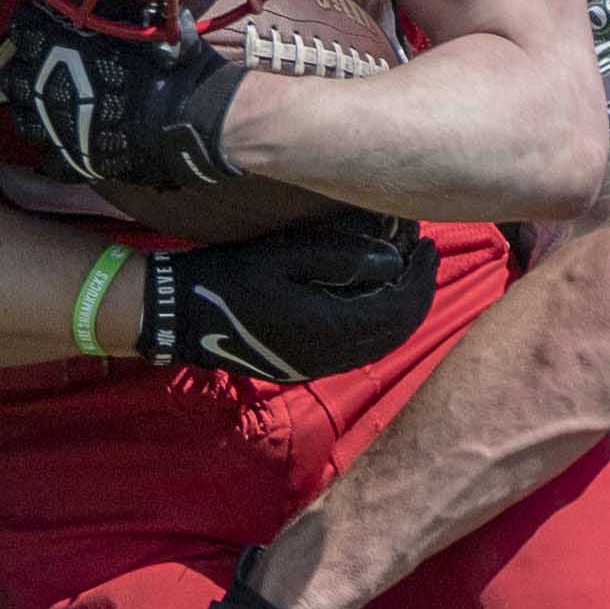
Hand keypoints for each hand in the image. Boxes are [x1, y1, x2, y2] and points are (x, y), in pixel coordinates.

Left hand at [0, 1, 246, 187]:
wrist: (189, 112)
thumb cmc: (168, 58)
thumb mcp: (141, 15)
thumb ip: (113, 8)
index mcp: (53, 40)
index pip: (22, 28)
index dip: (36, 29)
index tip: (50, 31)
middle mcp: (42, 82)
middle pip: (13, 78)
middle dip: (28, 74)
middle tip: (48, 74)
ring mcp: (53, 123)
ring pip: (23, 121)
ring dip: (35, 114)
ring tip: (54, 111)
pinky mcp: (71, 158)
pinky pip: (49, 160)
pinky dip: (58, 154)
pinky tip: (72, 145)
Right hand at [132, 213, 441, 380]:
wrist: (181, 315)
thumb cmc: (230, 276)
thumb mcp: (284, 255)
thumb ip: (342, 258)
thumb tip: (393, 260)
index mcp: (330, 328)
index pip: (398, 309)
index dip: (421, 277)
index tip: (428, 243)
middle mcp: (330, 355)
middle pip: (396, 330)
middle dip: (418, 292)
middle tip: (424, 254)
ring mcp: (316, 365)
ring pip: (380, 342)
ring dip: (400, 308)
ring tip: (406, 272)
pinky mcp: (303, 365)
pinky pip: (359, 348)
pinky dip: (378, 323)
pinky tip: (374, 296)